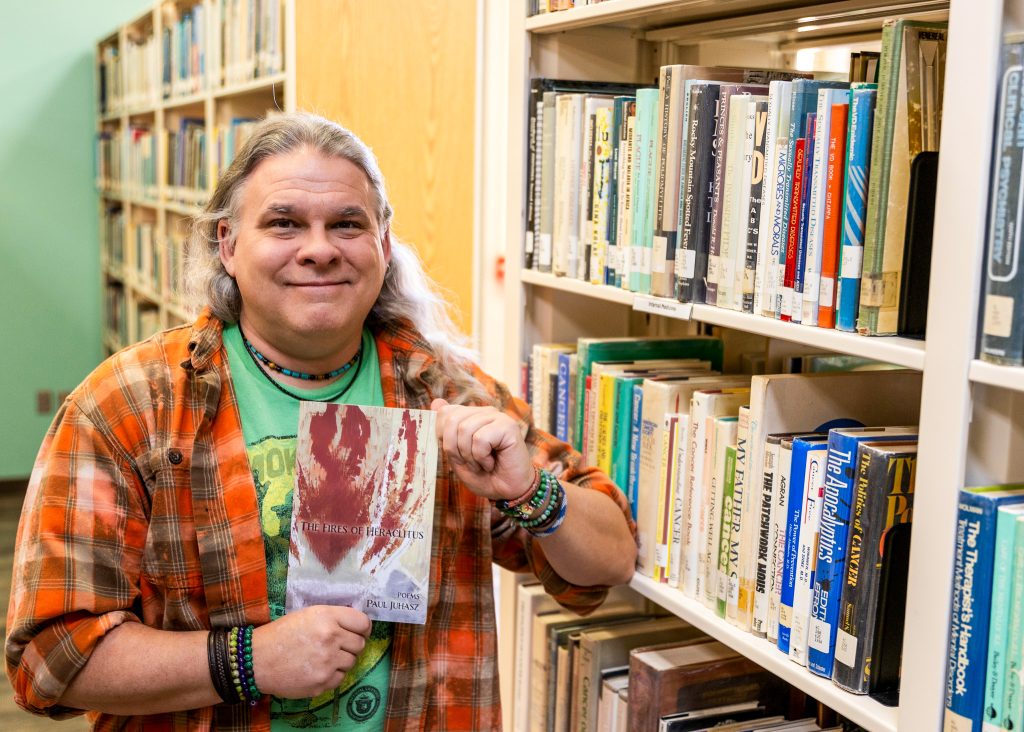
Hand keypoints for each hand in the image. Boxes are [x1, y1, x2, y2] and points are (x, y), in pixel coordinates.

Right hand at [251, 605, 371, 698]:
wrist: (257, 660)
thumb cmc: (280, 634)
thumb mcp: (307, 615)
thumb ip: (333, 617)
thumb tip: (356, 625)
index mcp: (327, 617)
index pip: (363, 623)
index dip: (363, 628)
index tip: (359, 632)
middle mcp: (331, 638)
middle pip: (360, 644)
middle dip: (352, 645)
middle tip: (338, 646)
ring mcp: (327, 662)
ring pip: (351, 662)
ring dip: (342, 660)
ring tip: (323, 658)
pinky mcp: (322, 682)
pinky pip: (340, 678)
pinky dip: (333, 675)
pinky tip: (318, 670)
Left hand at [431, 398, 533, 500]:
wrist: (507, 492)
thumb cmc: (483, 475)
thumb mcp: (456, 456)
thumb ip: (445, 431)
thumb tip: (435, 401)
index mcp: (471, 416)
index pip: (444, 412)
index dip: (443, 437)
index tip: (457, 455)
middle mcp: (484, 412)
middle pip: (452, 420)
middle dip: (454, 448)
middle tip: (470, 462)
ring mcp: (497, 417)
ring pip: (465, 429)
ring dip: (469, 455)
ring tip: (482, 464)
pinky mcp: (508, 426)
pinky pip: (480, 438)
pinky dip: (481, 457)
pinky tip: (492, 463)